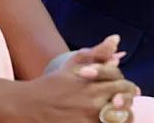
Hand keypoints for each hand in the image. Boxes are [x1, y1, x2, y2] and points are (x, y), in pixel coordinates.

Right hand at [7, 47, 138, 121]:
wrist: (26, 105)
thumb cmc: (51, 84)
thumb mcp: (74, 65)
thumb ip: (97, 53)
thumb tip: (116, 38)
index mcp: (93, 84)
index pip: (123, 85)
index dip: (127, 88)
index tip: (124, 91)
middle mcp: (92, 102)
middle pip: (124, 104)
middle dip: (126, 103)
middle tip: (122, 105)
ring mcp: (86, 120)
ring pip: (117, 120)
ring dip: (120, 118)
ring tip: (114, 115)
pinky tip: (102, 120)